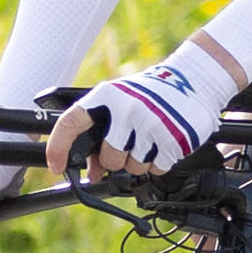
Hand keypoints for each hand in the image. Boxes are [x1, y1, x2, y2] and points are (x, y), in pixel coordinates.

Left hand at [48, 44, 231, 183]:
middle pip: (109, 159)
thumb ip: (102, 134)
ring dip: (141, 161)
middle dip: (117, 159)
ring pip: (133, 167)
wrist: (195, 79)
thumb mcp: (122, 102)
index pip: (70, 123)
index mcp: (106, 96)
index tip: (56, 166)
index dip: (58, 148)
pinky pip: (157, 169)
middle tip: (130, 144)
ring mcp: (150, 123)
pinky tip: (165, 142)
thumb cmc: (152, 93)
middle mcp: (126, 108)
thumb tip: (93, 173)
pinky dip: (160, 162)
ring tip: (151, 138)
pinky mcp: (172, 139)